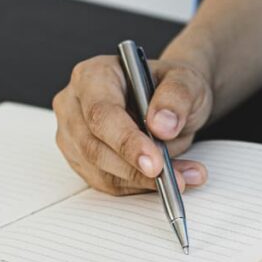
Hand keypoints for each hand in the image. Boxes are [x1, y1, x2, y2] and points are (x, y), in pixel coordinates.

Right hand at [52, 55, 211, 194]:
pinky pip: (108, 183)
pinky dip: (141, 187)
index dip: (126, 142)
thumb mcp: (186, 81)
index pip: (101, 113)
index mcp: (93, 75)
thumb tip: (161, 125)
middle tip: (174, 179)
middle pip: (93, 148)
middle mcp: (75, 104)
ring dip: (144, 181)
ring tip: (184, 178)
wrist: (172, 102)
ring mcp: (74, 135)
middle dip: (136, 169)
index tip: (155, 163)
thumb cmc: (172, 86)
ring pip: (100, 172)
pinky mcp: (82, 160)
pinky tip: (169, 179)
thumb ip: (176, 97)